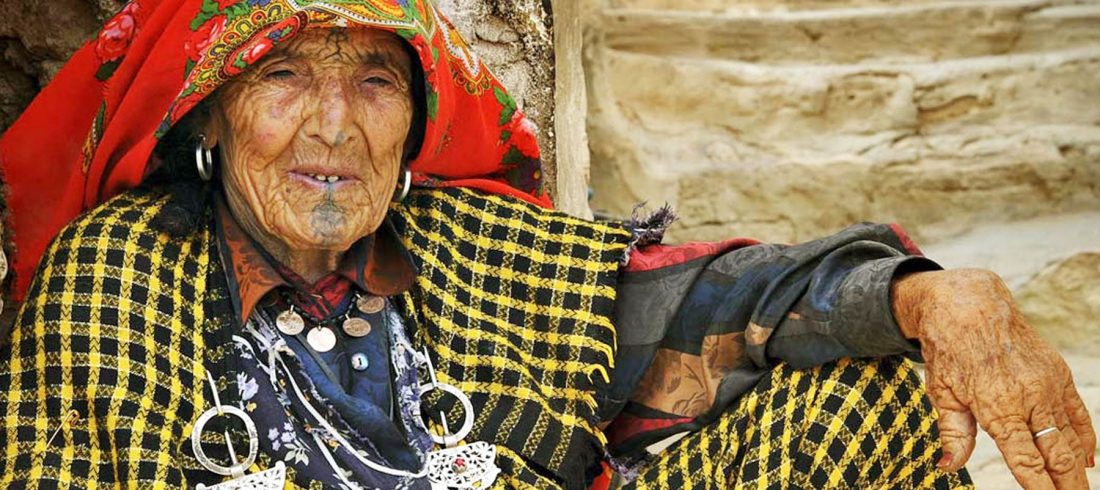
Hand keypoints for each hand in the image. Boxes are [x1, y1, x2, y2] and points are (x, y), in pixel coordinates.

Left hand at [892, 269, 1095, 488]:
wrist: (970, 307)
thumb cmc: (949, 352)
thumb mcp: (942, 393)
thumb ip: (953, 434)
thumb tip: (948, 468)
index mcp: (998, 408)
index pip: (1025, 460)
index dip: (1039, 487)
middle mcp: (1030, 399)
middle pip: (1057, 455)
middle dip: (1067, 485)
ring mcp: (1049, 386)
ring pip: (1071, 438)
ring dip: (1077, 469)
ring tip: (1078, 489)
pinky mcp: (1058, 375)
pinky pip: (1079, 414)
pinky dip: (1086, 439)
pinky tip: (1087, 460)